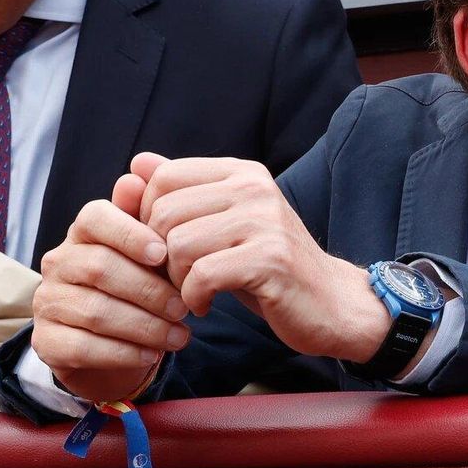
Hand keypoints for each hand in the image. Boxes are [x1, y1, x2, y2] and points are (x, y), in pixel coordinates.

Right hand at [31, 173, 187, 402]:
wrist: (118, 340)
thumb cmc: (143, 282)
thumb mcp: (153, 251)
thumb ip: (149, 214)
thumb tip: (138, 173)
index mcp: (85, 232)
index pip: (94, 217)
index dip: (129, 233)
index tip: (164, 252)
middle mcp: (58, 261)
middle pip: (100, 268)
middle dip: (149, 289)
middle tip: (186, 306)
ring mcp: (47, 301)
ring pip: (95, 311)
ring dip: (145, 325)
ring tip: (181, 335)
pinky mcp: (45, 342)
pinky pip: (82, 346)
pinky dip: (124, 351)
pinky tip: (153, 353)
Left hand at [132, 153, 390, 364]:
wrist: (331, 302)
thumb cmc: (268, 265)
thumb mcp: (225, 223)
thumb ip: (184, 192)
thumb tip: (136, 162)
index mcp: (243, 172)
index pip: (163, 178)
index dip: (147, 217)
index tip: (165, 248)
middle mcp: (255, 188)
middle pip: (164, 214)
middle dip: (158, 254)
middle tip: (178, 277)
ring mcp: (265, 222)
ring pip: (179, 246)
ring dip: (175, 280)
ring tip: (194, 291)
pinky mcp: (270, 259)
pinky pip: (202, 276)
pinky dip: (194, 298)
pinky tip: (205, 305)